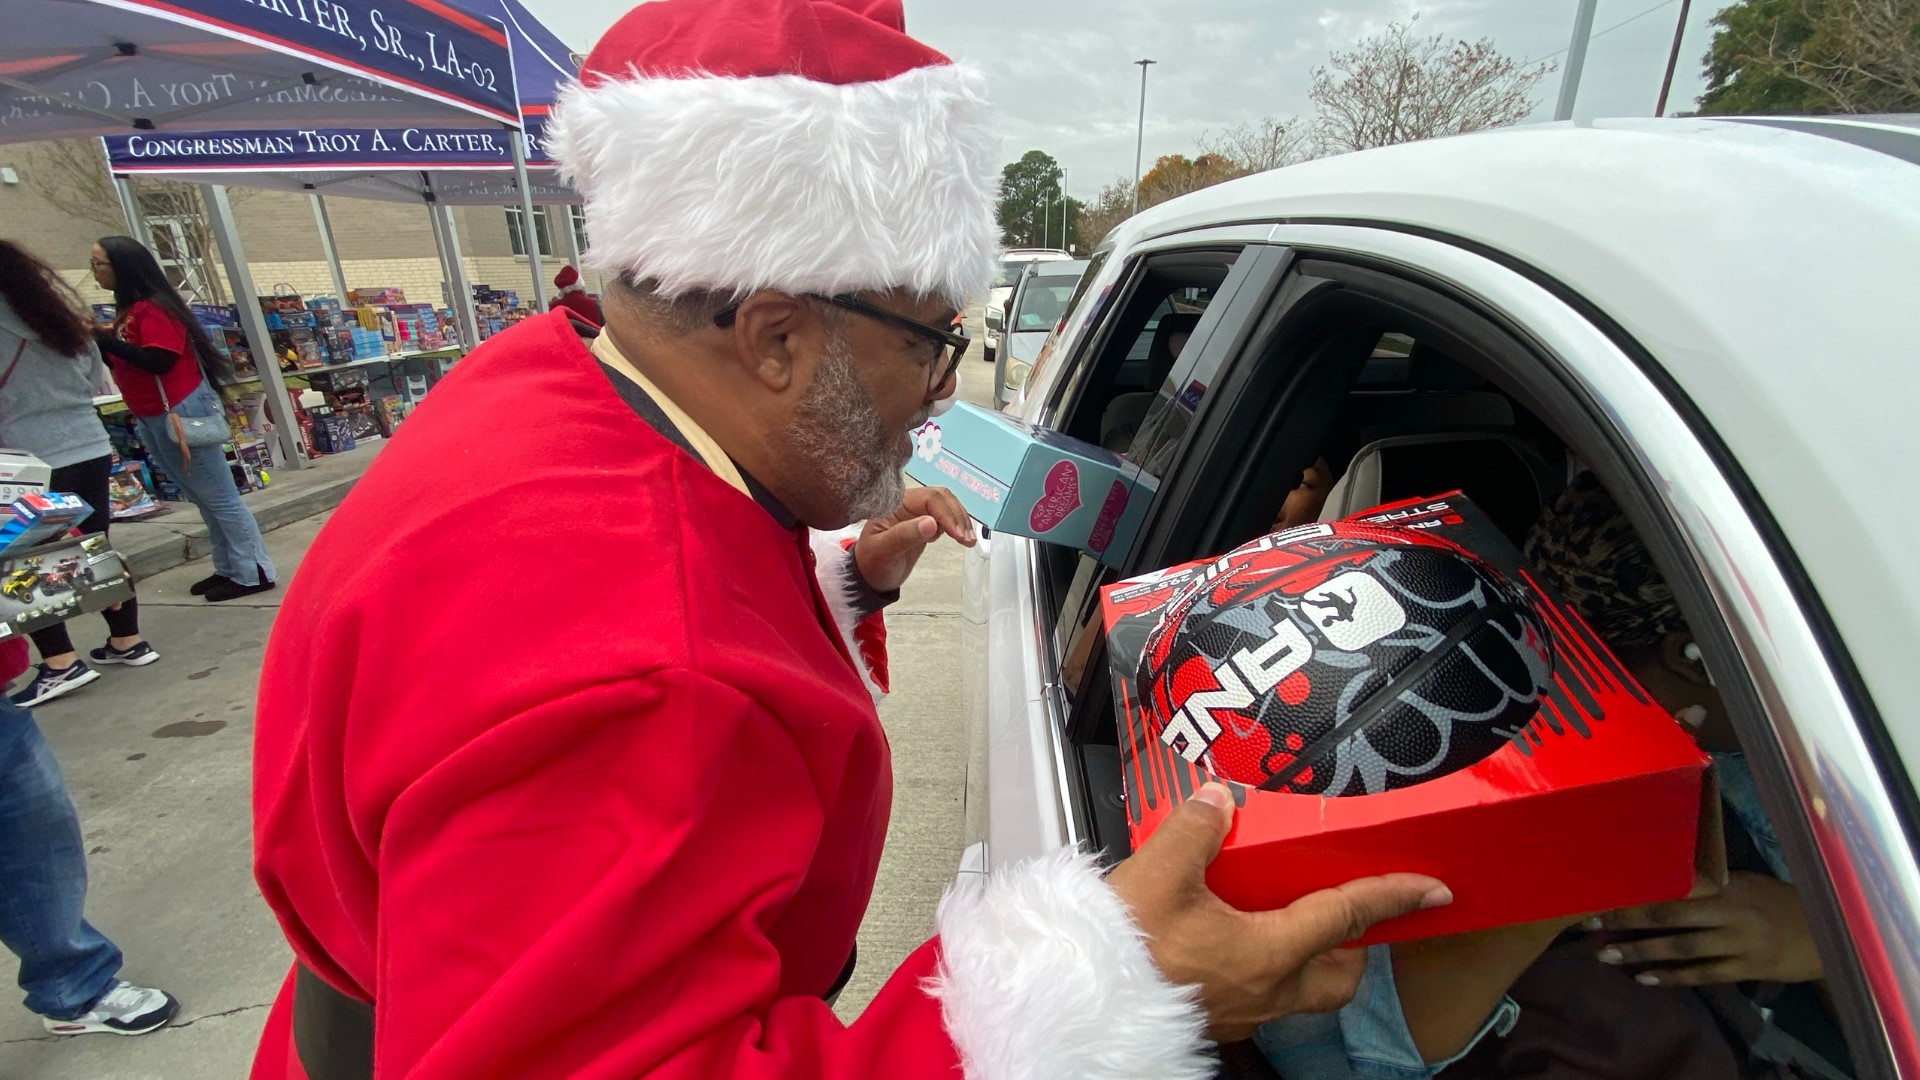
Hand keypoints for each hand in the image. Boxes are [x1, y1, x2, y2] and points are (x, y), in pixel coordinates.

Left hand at [852, 486, 974, 592]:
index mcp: (896, 504)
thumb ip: (904, 535)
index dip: (947, 514)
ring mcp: (917, 513)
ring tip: (968, 541)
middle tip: (966, 539)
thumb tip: (931, 523)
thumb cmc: (871, 563)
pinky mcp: (924, 524)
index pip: (930, 498)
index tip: (957, 534)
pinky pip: (945, 518)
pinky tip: (959, 538)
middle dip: (957, 516)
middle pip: (942, 498)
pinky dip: (956, 526)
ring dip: (960, 521)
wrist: (869, 576)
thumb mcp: (883, 551)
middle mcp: (907, 504)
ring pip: (946, 507)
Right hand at [1107, 783, 1451, 1041]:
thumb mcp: (1158, 870)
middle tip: (1348, 913)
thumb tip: (1218, 797)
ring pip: (1299, 994)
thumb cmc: (1121, 948)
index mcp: (1268, 951)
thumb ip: (1196, 827)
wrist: (1076, 1003)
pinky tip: (1229, 944)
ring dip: (1307, 963)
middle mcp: (1264, 990)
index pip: (1346, 918)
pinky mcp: (1208, 1020)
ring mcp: (1237, 1014)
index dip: (1391, 898)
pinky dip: (1262, 973)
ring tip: (1284, 923)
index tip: (1431, 889)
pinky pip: (1256, 1000)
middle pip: (1337, 978)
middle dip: (1354, 949)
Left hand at [1595, 871, 1821, 985]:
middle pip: (1670, 915)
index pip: (1675, 884)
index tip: (1603, 887)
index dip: (1639, 887)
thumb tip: (1658, 874)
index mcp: (1728, 884)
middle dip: (1627, 919)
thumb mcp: (1744, 881)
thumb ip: (1707, 882)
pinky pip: (1703, 974)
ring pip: (1682, 948)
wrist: (1829, 933)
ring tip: (1606, 955)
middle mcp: (1732, 912)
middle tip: (1589, 923)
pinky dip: (1672, 977)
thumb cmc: (1778, 901)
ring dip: (1641, 952)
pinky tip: (1644, 978)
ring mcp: (1739, 943)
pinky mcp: (1747, 969)